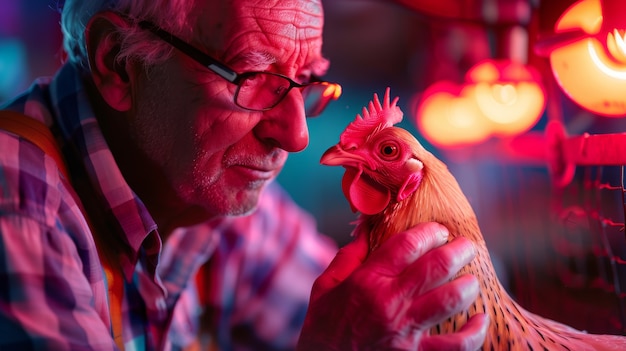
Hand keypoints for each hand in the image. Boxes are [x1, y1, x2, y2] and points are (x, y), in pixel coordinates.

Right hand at [297, 222, 488, 350]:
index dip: (429, 232)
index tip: (439, 229)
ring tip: (472, 279)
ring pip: (450, 300)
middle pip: (436, 267)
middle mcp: (389, 302)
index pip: (407, 245)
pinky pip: (455, 345)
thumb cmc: (324, 326)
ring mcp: (404, 330)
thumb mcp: (325, 286)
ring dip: (468, 286)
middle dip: (458, 251)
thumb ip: (349, 256)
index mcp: (367, 281)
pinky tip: (480, 320)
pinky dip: (474, 333)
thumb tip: (366, 227)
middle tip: (467, 246)